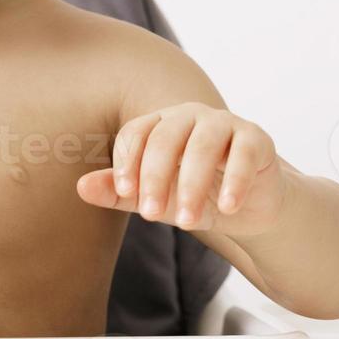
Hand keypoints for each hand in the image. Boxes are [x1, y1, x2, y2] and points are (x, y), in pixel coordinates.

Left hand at [77, 102, 284, 238]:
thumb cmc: (194, 196)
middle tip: (151, 214)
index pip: (136, 133)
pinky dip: (235, 181)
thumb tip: (81, 188)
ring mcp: (225, 124)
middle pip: (166, 137)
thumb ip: (119, 192)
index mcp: (160, 124)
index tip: (126, 193)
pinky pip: (244, 153)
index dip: (128, 161)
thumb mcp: (155, 197)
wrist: (247, 208)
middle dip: (155, 177)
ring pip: (204, 144)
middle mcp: (190, 116)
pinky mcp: (257, 139)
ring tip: (186, 222)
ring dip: (192, 184)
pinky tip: (227, 208)